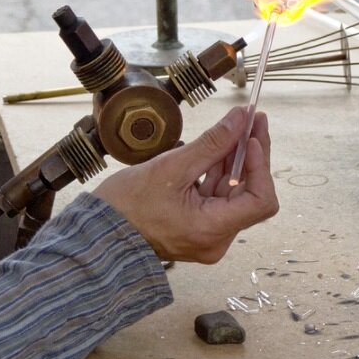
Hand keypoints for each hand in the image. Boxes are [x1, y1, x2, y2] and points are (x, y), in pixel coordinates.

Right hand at [93, 107, 277, 263]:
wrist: (97, 234)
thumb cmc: (126, 207)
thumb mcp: (171, 167)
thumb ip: (212, 144)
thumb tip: (241, 119)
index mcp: (211, 230)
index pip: (260, 201)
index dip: (261, 166)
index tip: (251, 136)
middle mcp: (216, 239)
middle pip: (251, 194)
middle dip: (252, 155)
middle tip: (252, 118)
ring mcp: (208, 235)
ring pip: (235, 193)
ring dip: (237, 159)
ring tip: (238, 126)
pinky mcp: (199, 227)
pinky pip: (218, 197)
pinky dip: (221, 172)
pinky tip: (220, 147)